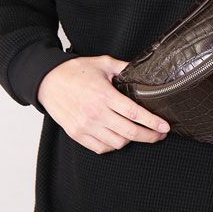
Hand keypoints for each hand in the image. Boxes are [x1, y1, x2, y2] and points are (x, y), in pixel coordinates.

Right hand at [37, 55, 170, 153]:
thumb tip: (143, 70)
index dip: (153, 123)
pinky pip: (100, 148)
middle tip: (160, 135)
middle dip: (150, 136)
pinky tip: (119, 138)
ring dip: (132, 141)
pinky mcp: (76, 134)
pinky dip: (113, 146)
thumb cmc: (75, 71)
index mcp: (105, 96)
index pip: (135, 113)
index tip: (165, 127)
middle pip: (129, 132)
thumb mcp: (103, 63)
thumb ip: (125, 68)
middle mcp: (96, 113)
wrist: (47, 81)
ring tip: (140, 134)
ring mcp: (85, 126)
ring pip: (117, 143)